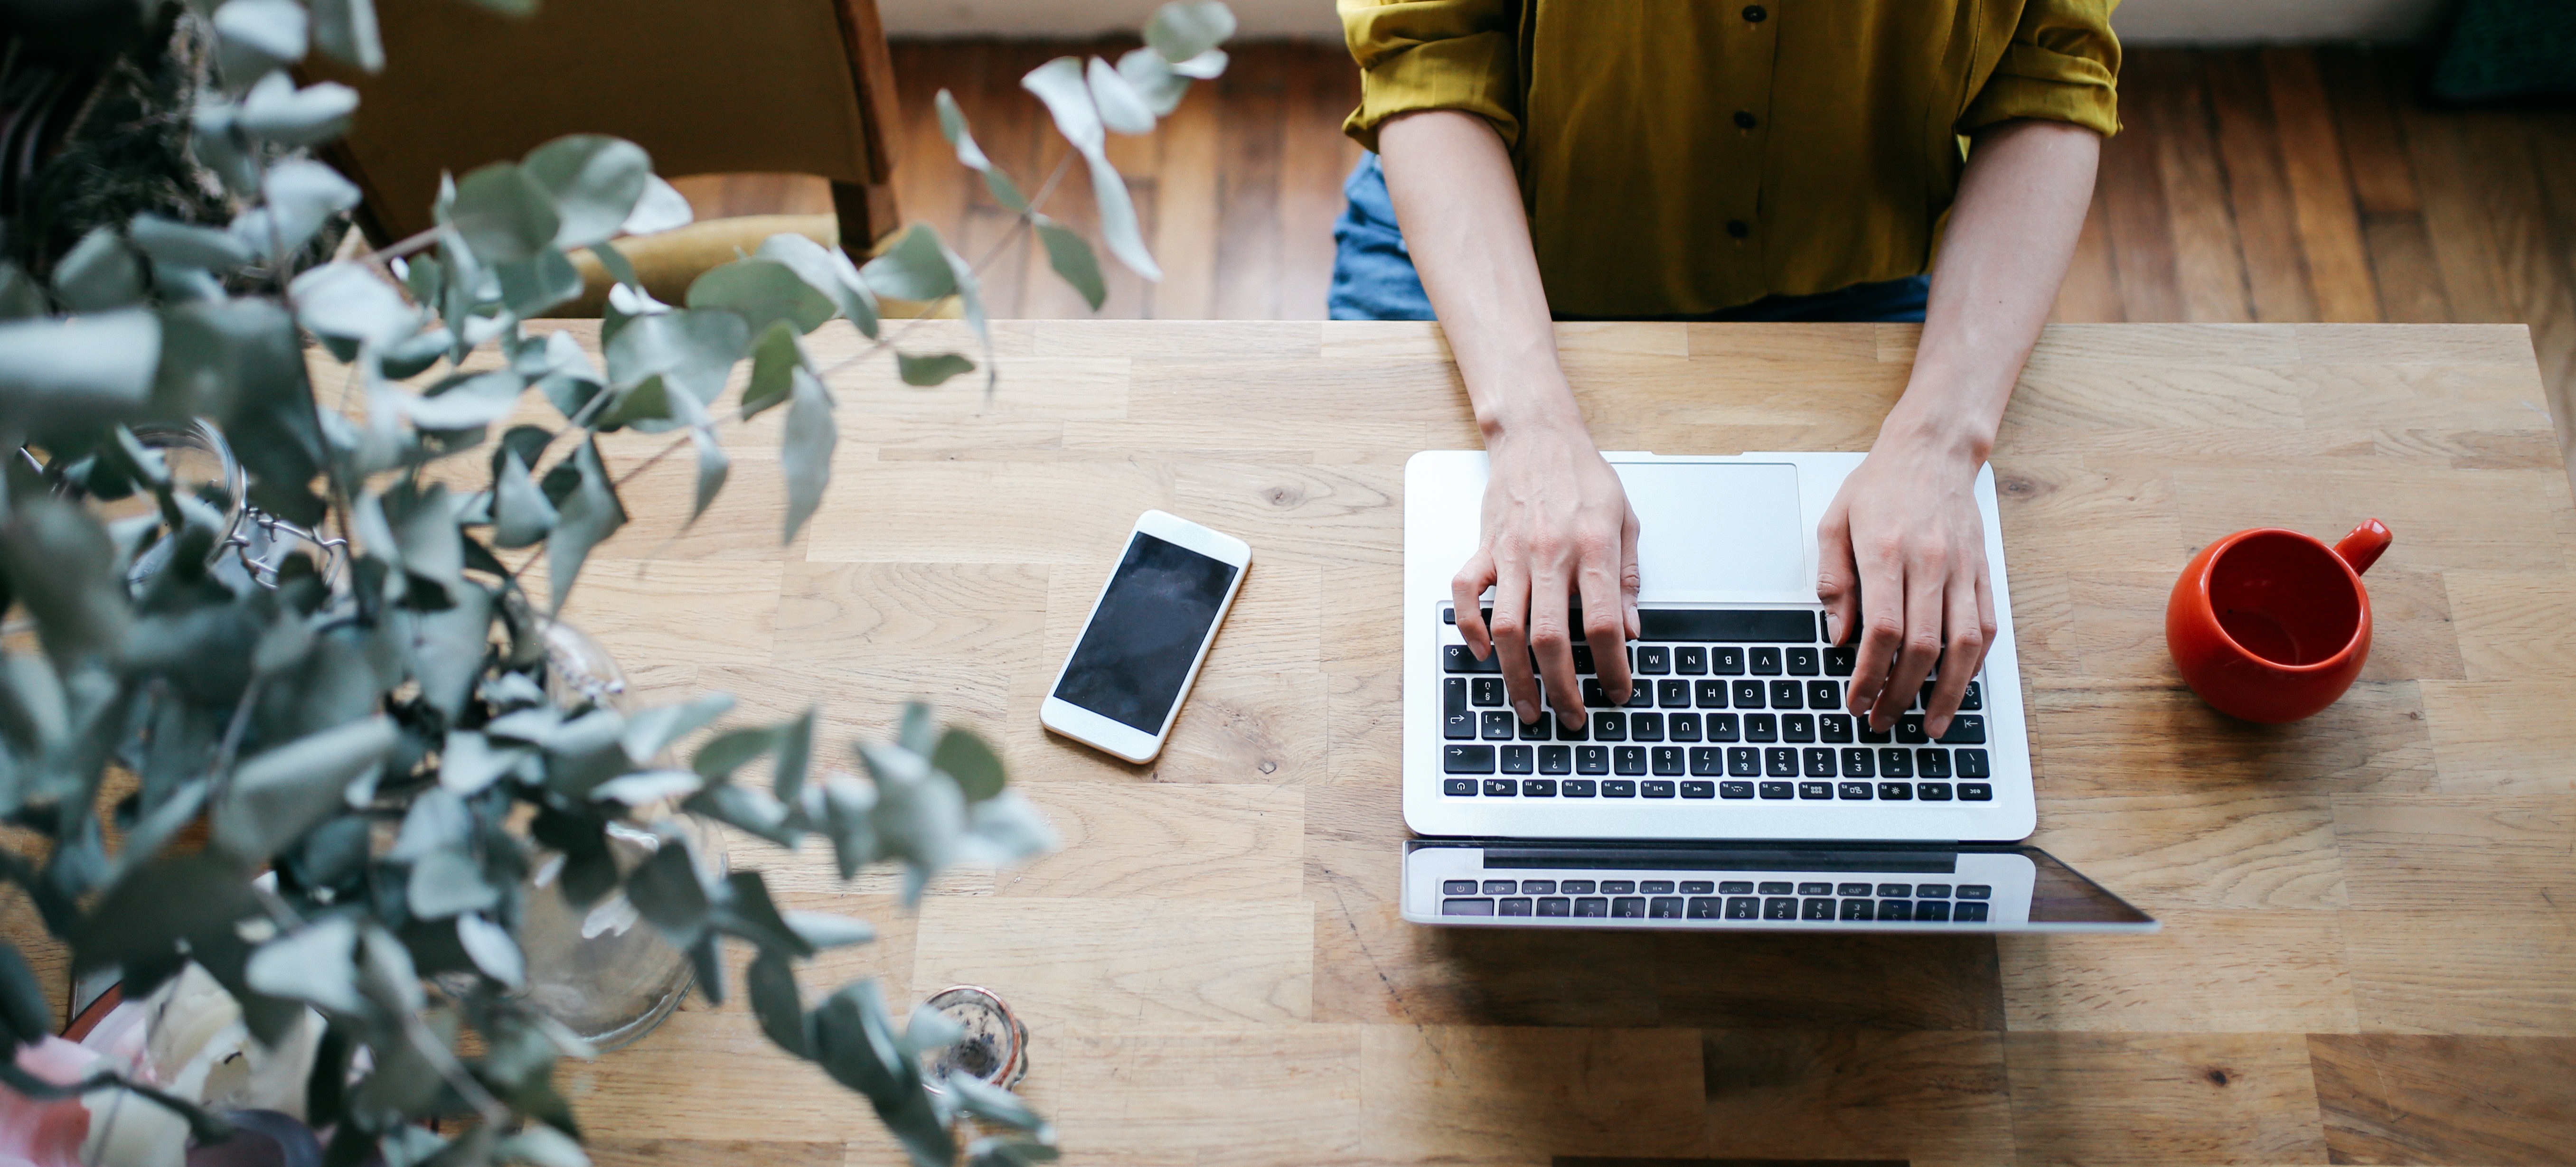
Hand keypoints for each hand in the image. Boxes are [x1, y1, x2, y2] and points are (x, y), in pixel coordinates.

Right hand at [1452, 417, 1641, 728]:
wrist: (1538, 435)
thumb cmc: (1583, 477)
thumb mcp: (1626, 522)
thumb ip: (1627, 579)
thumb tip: (1632, 631)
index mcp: (1592, 547)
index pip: (1603, 623)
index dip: (1612, 666)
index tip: (1619, 690)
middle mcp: (1549, 553)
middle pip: (1550, 637)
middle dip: (1561, 688)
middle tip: (1571, 716)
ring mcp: (1511, 552)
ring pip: (1507, 627)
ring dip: (1515, 675)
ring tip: (1528, 706)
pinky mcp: (1484, 548)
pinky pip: (1466, 594)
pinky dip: (1470, 627)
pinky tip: (1484, 651)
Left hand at [1815, 436, 1998, 737]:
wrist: (1932, 449)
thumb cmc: (1879, 485)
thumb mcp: (1834, 523)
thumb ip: (1833, 581)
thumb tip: (1838, 637)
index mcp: (1886, 552)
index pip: (1882, 631)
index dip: (1869, 675)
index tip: (1857, 701)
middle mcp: (1929, 563)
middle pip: (1923, 647)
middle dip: (1901, 694)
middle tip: (1882, 720)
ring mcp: (1962, 568)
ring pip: (1964, 645)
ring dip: (1948, 693)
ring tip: (1931, 723)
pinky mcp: (1983, 570)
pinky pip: (1987, 626)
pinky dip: (1974, 664)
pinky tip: (1958, 686)